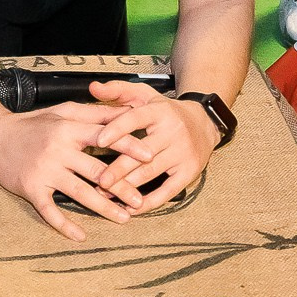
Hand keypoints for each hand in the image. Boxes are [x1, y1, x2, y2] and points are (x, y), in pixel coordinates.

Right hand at [0, 101, 141, 242]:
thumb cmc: (32, 124)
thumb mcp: (62, 112)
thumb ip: (94, 113)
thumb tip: (127, 111)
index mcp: (69, 129)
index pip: (105, 137)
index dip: (129, 147)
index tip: (151, 157)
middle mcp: (58, 149)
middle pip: (97, 170)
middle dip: (122, 187)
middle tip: (141, 202)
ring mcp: (44, 170)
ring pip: (79, 192)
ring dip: (103, 208)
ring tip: (124, 219)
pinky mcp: (30, 188)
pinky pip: (50, 210)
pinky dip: (65, 225)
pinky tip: (81, 236)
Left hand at [89, 82, 219, 211]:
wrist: (204, 123)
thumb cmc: (165, 111)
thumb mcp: (145, 95)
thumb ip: (117, 90)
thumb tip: (92, 87)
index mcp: (159, 111)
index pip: (135, 119)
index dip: (117, 130)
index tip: (98, 141)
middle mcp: (173, 132)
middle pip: (141, 153)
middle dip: (118, 169)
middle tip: (98, 181)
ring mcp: (183, 153)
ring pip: (151, 173)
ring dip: (127, 187)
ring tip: (106, 194)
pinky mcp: (190, 171)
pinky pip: (167, 192)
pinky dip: (148, 203)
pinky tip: (131, 209)